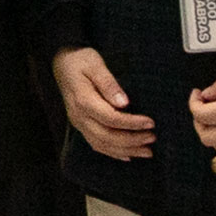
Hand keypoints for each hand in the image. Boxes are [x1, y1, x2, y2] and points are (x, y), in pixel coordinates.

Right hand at [53, 45, 156, 159]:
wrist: (62, 63)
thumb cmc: (81, 60)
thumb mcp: (95, 64)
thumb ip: (108, 84)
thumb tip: (125, 103)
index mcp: (83, 100)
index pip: (110, 118)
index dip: (131, 123)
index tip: (151, 123)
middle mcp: (79, 116)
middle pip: (106, 136)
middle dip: (132, 140)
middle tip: (153, 138)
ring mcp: (79, 123)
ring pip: (102, 144)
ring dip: (126, 150)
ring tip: (147, 151)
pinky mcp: (81, 125)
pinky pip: (96, 144)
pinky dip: (113, 152)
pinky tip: (128, 155)